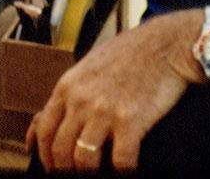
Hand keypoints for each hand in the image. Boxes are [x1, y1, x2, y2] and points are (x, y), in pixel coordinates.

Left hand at [27, 8, 203, 171]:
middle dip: (64, 170)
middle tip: (74, 177)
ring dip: (89, 174)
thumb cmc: (130, 52)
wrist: (165, 43)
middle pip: (60, 149)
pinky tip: (127, 172)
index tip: (53, 166)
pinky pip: (120, 162)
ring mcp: (104, 111)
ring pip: (84, 160)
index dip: (45, 155)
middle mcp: (81, 99)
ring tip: (98, 177)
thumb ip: (71, 91)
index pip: (44, 130)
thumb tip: (50, 118)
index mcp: (68, 86)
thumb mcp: (89, 65)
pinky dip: (123, 173)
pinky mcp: (130, 120)